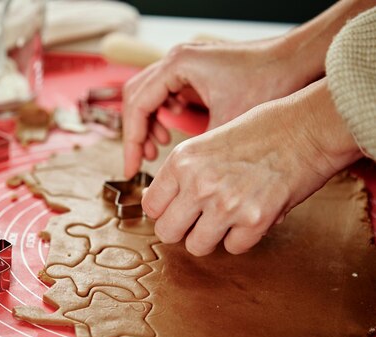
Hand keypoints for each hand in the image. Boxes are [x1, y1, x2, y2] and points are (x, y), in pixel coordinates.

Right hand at [122, 38, 310, 177]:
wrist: (297, 59)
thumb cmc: (269, 82)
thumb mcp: (229, 123)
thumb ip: (200, 150)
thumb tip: (182, 184)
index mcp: (178, 65)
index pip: (138, 105)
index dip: (132, 140)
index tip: (133, 167)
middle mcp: (176, 59)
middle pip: (134, 98)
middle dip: (136, 133)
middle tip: (140, 162)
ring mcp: (184, 63)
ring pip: (147, 95)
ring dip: (148, 124)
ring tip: (156, 150)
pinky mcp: (193, 70)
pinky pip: (164, 93)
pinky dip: (162, 114)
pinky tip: (171, 132)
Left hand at [141, 79, 361, 255]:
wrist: (307, 128)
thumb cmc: (259, 131)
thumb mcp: (206, 143)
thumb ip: (182, 173)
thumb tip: (162, 204)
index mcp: (182, 161)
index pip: (151, 206)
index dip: (164, 211)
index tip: (177, 209)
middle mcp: (198, 184)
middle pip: (167, 232)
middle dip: (182, 230)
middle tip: (198, 221)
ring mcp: (226, 204)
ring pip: (196, 247)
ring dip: (211, 237)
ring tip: (226, 219)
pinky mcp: (254, 220)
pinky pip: (233, 248)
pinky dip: (242, 237)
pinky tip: (251, 216)